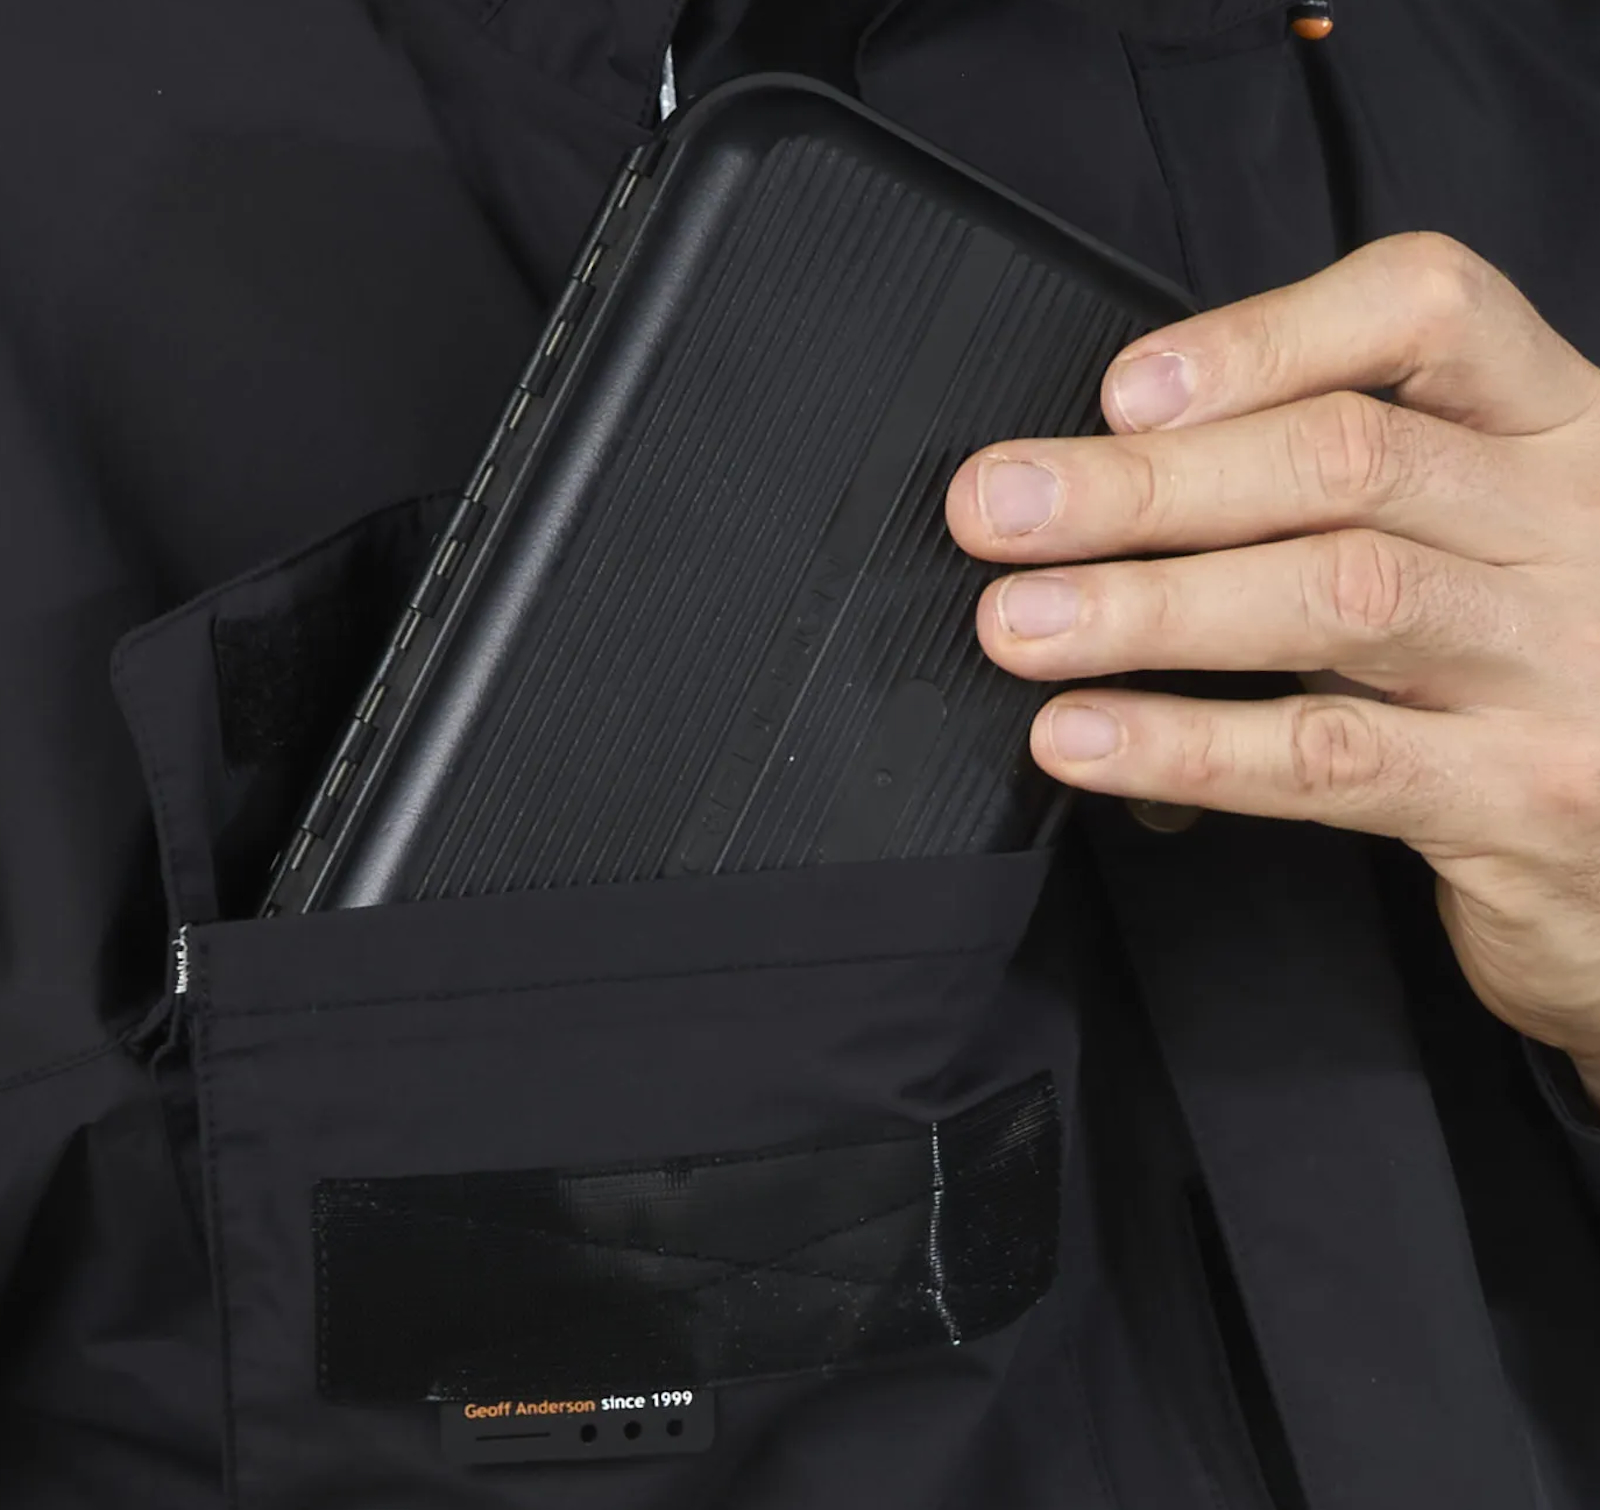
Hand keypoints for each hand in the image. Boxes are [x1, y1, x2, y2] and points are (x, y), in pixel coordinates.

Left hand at [946, 233, 1599, 1106]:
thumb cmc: (1525, 680)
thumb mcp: (1466, 548)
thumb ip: (1339, 504)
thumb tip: (1106, 490)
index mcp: (1557, 432)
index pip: (1431, 311)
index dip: (1263, 337)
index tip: (1120, 391)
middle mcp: (1579, 525)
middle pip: (1349, 459)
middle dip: (1147, 485)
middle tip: (996, 510)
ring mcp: (1567, 665)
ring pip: (1339, 596)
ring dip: (1149, 606)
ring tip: (1014, 623)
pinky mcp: (1527, 798)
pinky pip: (1332, 757)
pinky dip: (1187, 743)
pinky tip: (1081, 739)